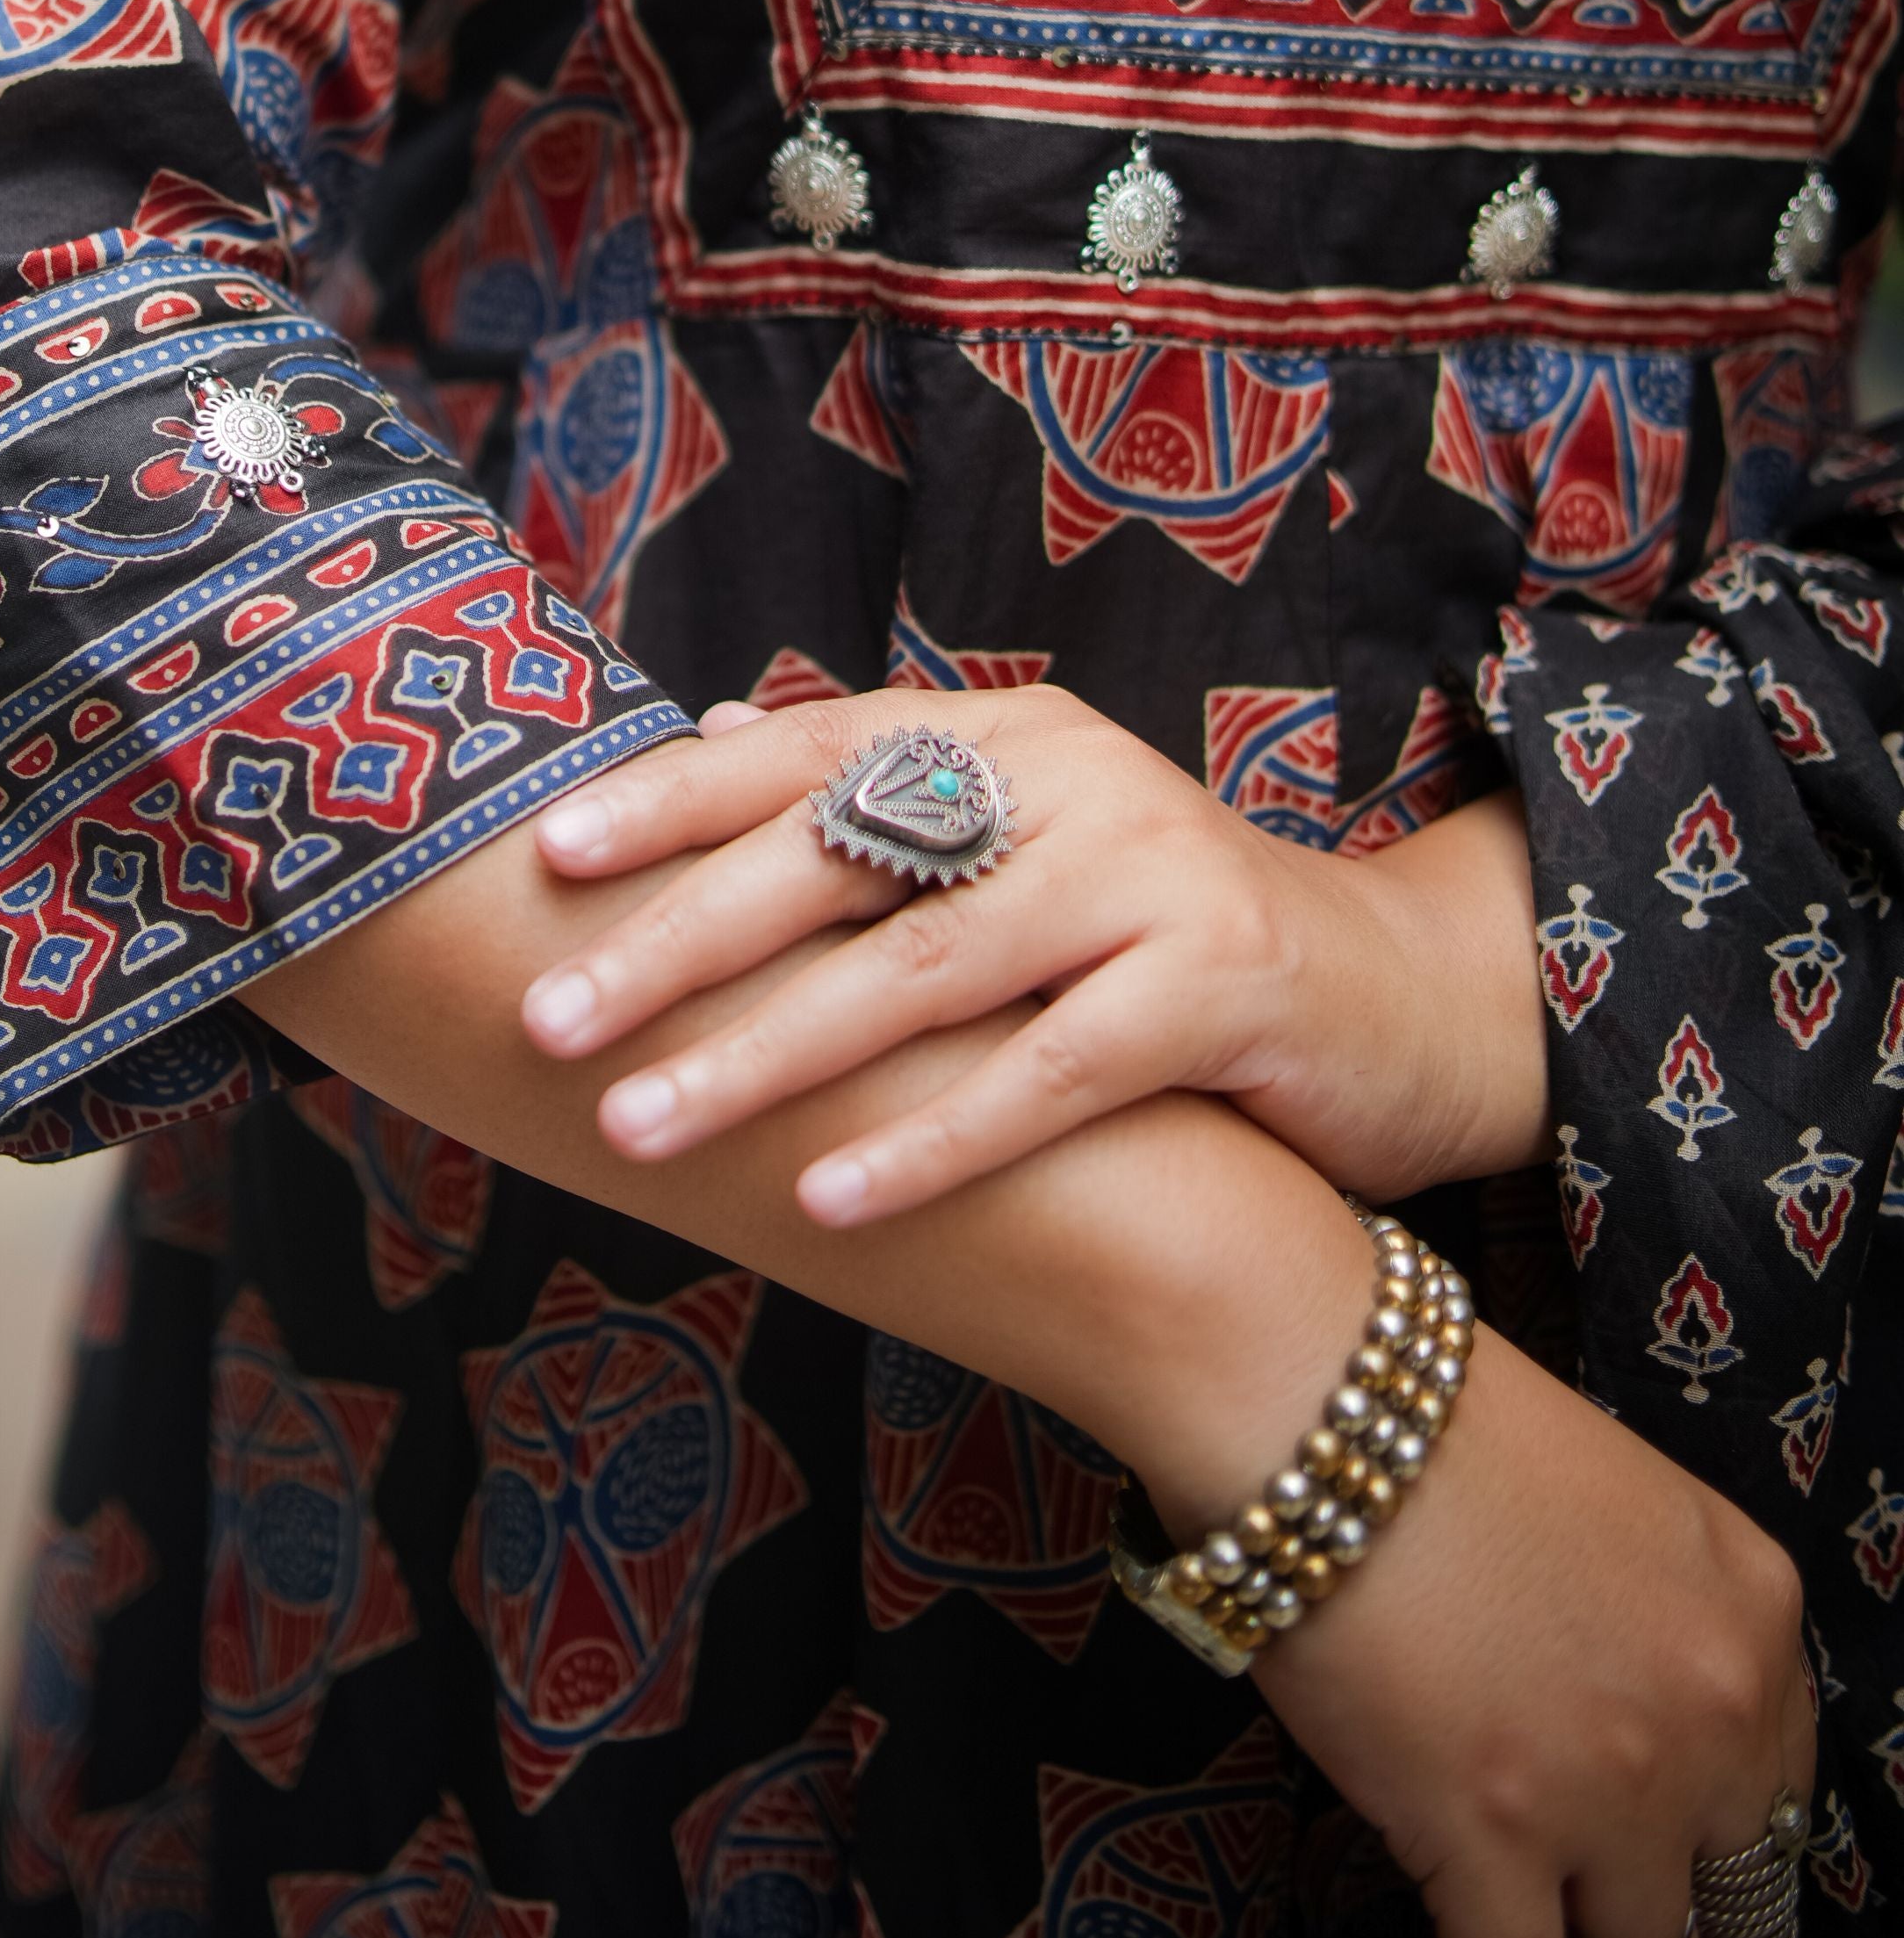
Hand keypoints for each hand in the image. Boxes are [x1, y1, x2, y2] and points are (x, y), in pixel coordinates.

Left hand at [523, 687, 1547, 1217]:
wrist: (1393, 1000)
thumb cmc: (1162, 936)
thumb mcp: (1024, 846)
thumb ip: (884, 798)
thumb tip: (707, 738)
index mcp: (1004, 735)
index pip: (809, 751)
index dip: (673, 802)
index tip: (544, 857)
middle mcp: (1070, 778)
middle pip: (840, 857)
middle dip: (679, 940)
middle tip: (549, 1015)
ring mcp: (1149, 874)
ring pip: (923, 971)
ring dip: (768, 1057)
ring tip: (641, 1129)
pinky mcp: (1218, 985)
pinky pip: (1048, 1075)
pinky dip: (930, 1139)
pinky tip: (826, 1202)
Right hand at [1246, 1307, 1814, 1937]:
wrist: (1315, 1395)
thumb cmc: (1426, 1415)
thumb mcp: (1609, 1502)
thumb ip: (1646, 1623)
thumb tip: (1610, 1732)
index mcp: (1753, 1615)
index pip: (1781, 1802)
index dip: (1730, 1873)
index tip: (1705, 1913)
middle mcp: (1711, 1715)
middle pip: (1723, 1902)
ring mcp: (1610, 1790)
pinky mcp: (1495, 1843)